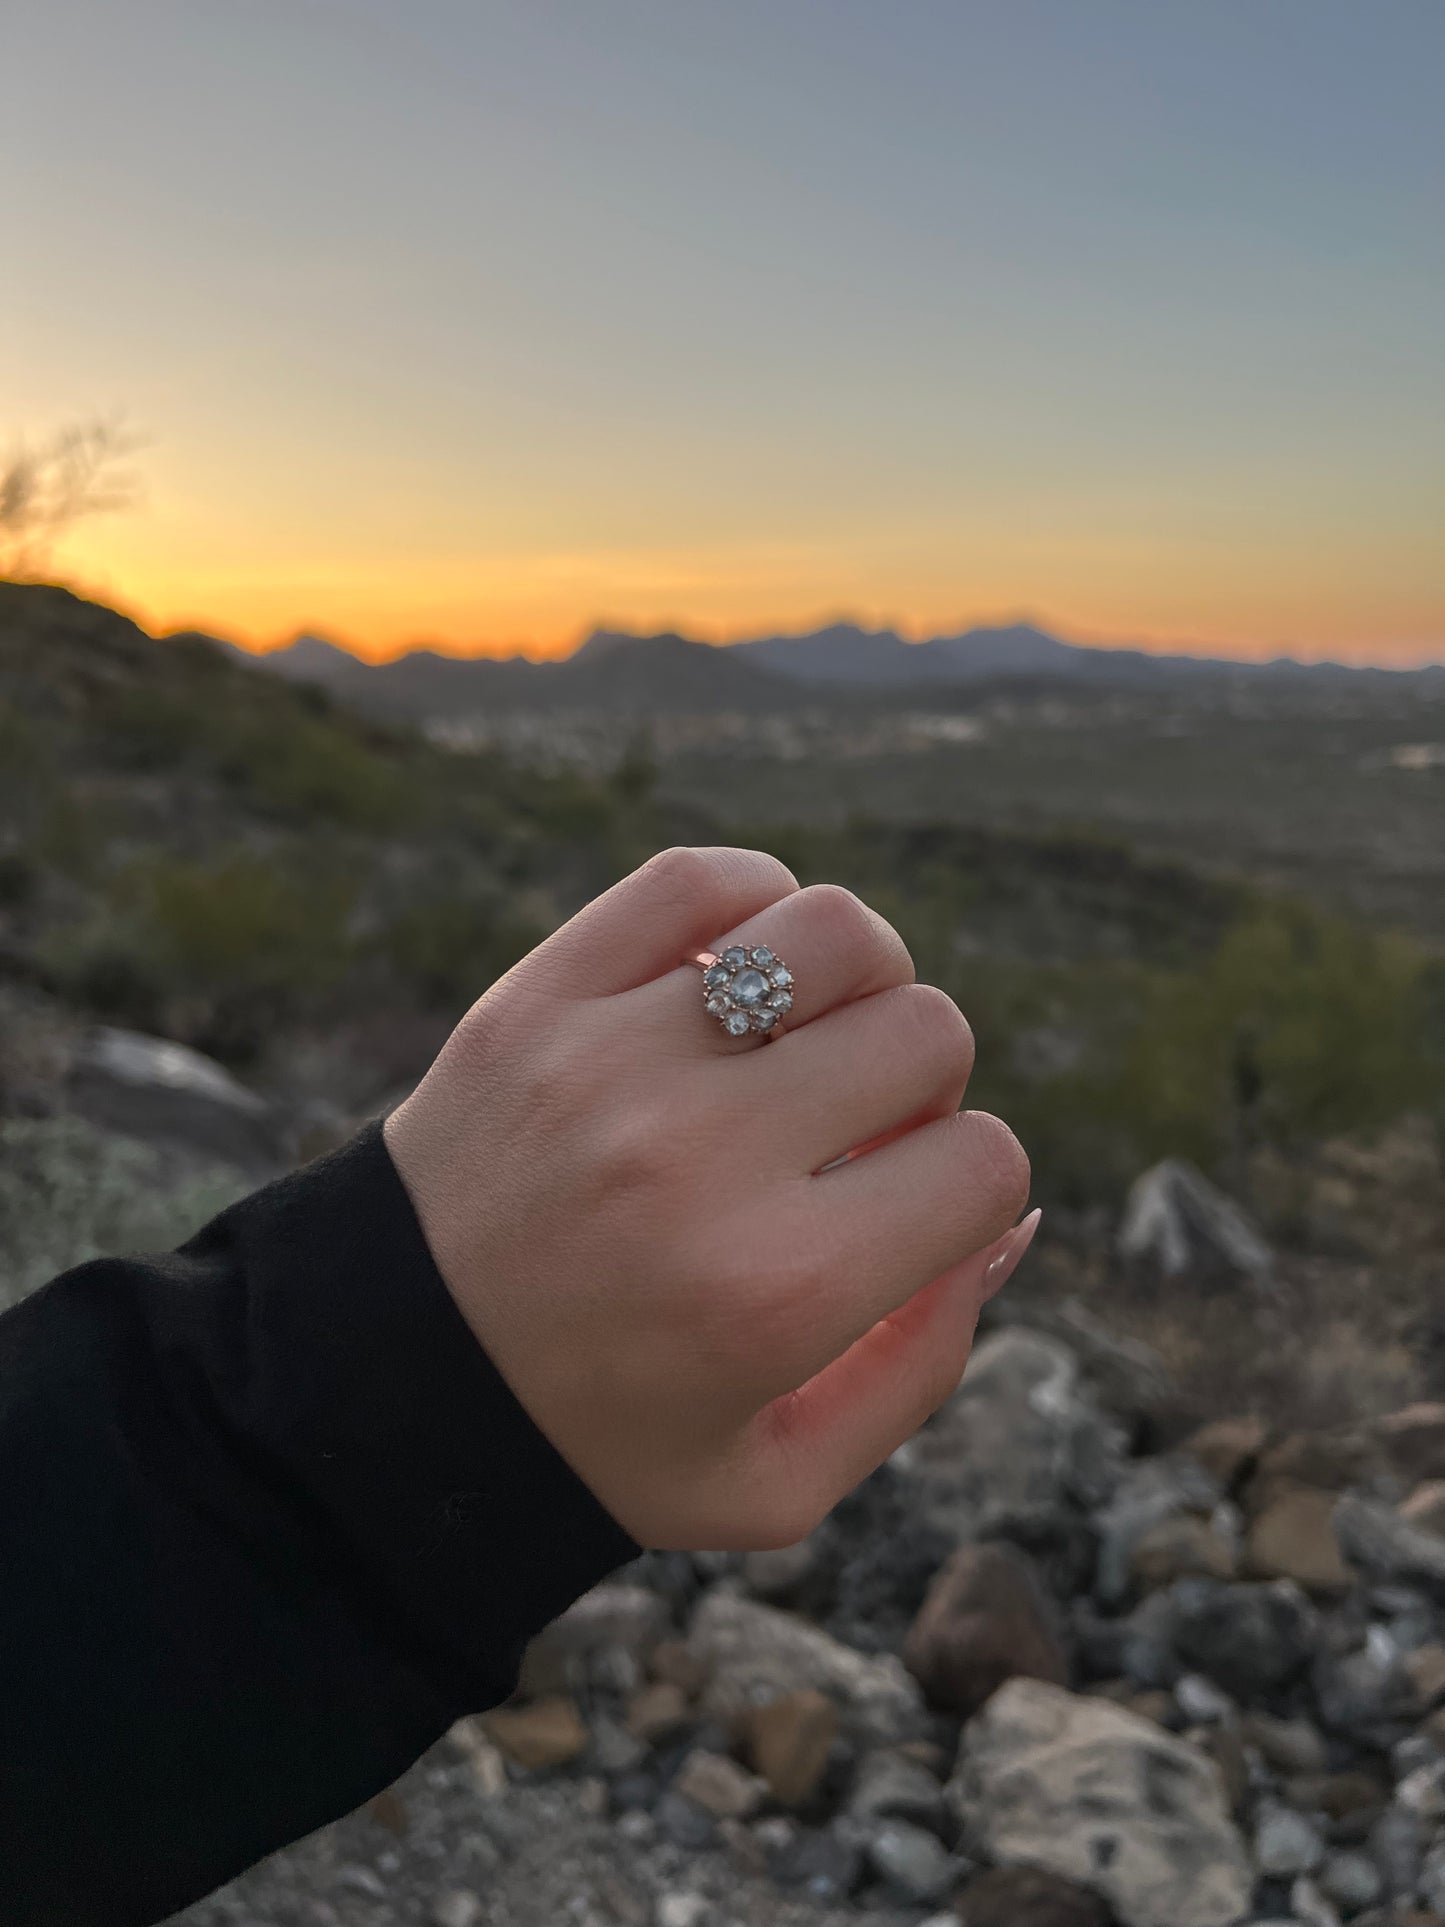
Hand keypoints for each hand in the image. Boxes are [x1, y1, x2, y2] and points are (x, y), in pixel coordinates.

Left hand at [383, 846, 1033, 1551]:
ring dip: (860, 978)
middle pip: (926, 1033)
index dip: (969, 1184)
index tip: (904, 1203)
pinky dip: (754, 904)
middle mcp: (700, 1162)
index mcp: (776, 1294)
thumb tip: (1012, 1217)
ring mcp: (613, 1061)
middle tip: (852, 1129)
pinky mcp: (538, 996)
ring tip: (807, 1036)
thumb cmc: (597, 1440)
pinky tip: (738, 974)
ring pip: (834, 930)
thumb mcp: (777, 1484)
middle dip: (924, 1085)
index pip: (983, 1164)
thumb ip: (923, 1368)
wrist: (382, 1380)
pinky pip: (700, 878)